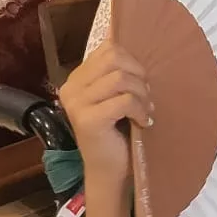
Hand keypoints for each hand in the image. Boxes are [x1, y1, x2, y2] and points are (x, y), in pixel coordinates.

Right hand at [57, 41, 153, 197]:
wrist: (109, 169)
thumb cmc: (118, 131)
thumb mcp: (115, 96)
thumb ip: (118, 73)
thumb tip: (140, 47)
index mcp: (77, 78)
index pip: (108, 48)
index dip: (132, 61)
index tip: (140, 82)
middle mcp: (71, 88)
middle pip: (114, 58)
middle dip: (138, 75)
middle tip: (146, 96)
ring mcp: (76, 104)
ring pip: (120, 78)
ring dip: (142, 94)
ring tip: (145, 109)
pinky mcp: (88, 120)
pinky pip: (125, 100)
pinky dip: (140, 109)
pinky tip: (143, 122)